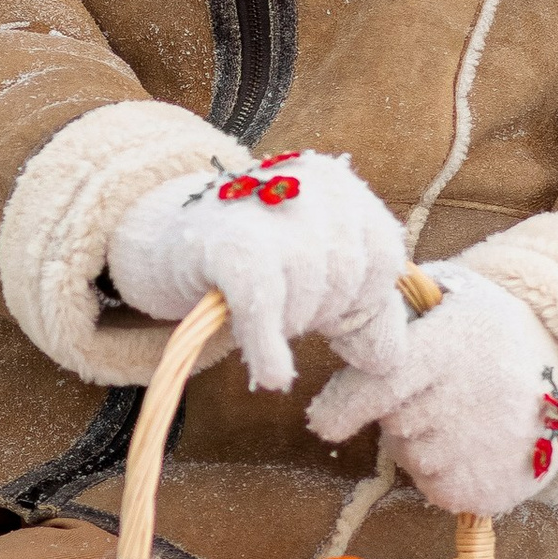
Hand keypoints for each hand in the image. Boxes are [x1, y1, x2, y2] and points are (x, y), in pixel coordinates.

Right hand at [106, 151, 406, 395]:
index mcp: (339, 184)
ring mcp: (266, 210)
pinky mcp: (229, 244)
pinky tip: (272, 374)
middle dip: (320, 311)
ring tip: (260, 311)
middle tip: (283, 307)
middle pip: (346, 278)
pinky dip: (269, 345)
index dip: (361, 297)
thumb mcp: (318, 272)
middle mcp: (308, 184)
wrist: (170, 238)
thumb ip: (365, 312)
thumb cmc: (258, 257)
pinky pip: (263, 305)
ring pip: (308, 295)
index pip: (383, 257)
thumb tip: (388, 361)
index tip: (329, 308)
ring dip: (287, 325)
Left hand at [308, 261, 557, 517]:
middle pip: (395, 422)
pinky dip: (440, 472)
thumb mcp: (453, 293)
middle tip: (427, 392)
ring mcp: (487, 449)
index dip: (344, 405)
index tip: (322, 418)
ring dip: (419, 441)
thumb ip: (400, 300)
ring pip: (414, 457)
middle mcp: (472, 398)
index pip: (382, 383)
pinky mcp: (493, 490)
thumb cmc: (490, 329)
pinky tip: (470, 445)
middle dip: (395, 412)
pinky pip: (437, 487)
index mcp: (455, 345)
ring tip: (457, 415)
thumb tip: (350, 312)